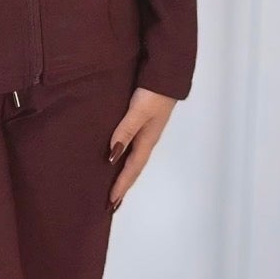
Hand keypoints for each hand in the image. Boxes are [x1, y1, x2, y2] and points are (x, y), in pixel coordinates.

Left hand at [107, 86, 176, 209]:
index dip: (121, 186)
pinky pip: (132, 147)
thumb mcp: (139, 111)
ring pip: (133, 159)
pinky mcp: (144, 122)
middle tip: (112, 203)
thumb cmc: (154, 92)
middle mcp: (147, 140)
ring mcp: (147, 132)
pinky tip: (118, 156)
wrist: (168, 74)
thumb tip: (111, 157)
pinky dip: (125, 158)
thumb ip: (125, 131)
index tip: (111, 203)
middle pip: (134, 169)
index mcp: (147, 140)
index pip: (132, 169)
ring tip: (114, 186)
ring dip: (124, 174)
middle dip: (124, 186)